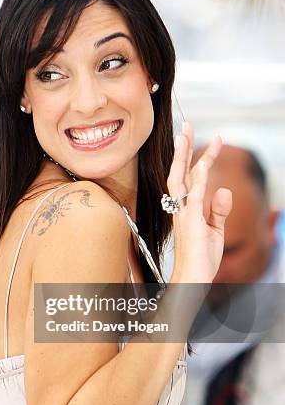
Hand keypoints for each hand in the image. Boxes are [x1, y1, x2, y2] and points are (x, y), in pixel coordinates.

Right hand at [168, 122, 231, 283]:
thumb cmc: (201, 257)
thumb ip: (218, 210)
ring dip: (183, 156)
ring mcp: (183, 213)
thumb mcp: (215, 230)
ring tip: (185, 134)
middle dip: (183, 147)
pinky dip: (199, 180)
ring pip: (180, 178)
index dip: (202, 157)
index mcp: (186, 208)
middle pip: (180, 171)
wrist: (192, 279)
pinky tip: (204, 164)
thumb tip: (224, 190)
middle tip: (186, 125)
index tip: (211, 140)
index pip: (192, 176)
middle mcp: (180, 207)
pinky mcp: (190, 222)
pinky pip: (194, 196)